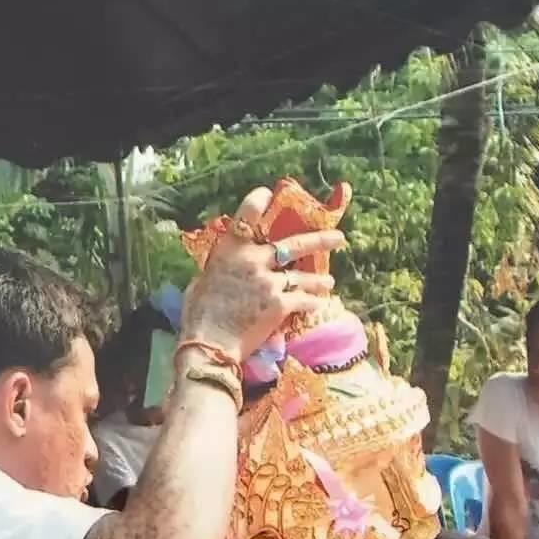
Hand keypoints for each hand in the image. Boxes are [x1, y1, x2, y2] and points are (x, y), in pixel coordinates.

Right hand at [179, 187, 344, 363]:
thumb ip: (221, 269)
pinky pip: (302, 300)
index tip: (268, 194)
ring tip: (328, 282)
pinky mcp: (279, 305)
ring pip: (301, 276)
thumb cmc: (199, 316)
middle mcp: (252, 260)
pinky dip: (311, 302)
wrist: (210, 344)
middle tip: (339, 237)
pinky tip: (318, 304)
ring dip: (318, 280)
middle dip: (320, 240)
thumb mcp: (202, 281)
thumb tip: (226, 268)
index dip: (258, 202)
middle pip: (292, 245)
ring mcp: (268, 282)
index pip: (246, 216)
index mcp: (230, 251)